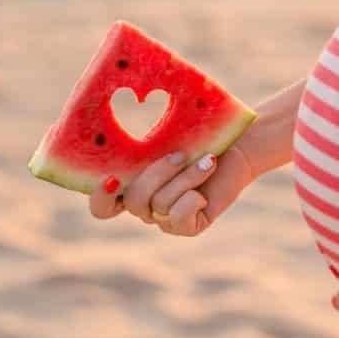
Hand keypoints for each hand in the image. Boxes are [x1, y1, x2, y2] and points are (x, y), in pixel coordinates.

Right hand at [88, 144, 252, 235]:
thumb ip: (139, 142)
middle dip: (157, 173)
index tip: (111, 179)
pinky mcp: (189, 226)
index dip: (100, 199)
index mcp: (132, 184)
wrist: (238, 146)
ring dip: (186, 177)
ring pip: (159, 205)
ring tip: (206, 161)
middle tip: (180, 154)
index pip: (102, 207)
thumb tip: (125, 111)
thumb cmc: (199, 135)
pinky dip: (193, 197)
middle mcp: (146, 206)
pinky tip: (206, 183)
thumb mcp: (164, 136)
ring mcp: (166, 219)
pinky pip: (179, 219)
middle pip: (133, 201)